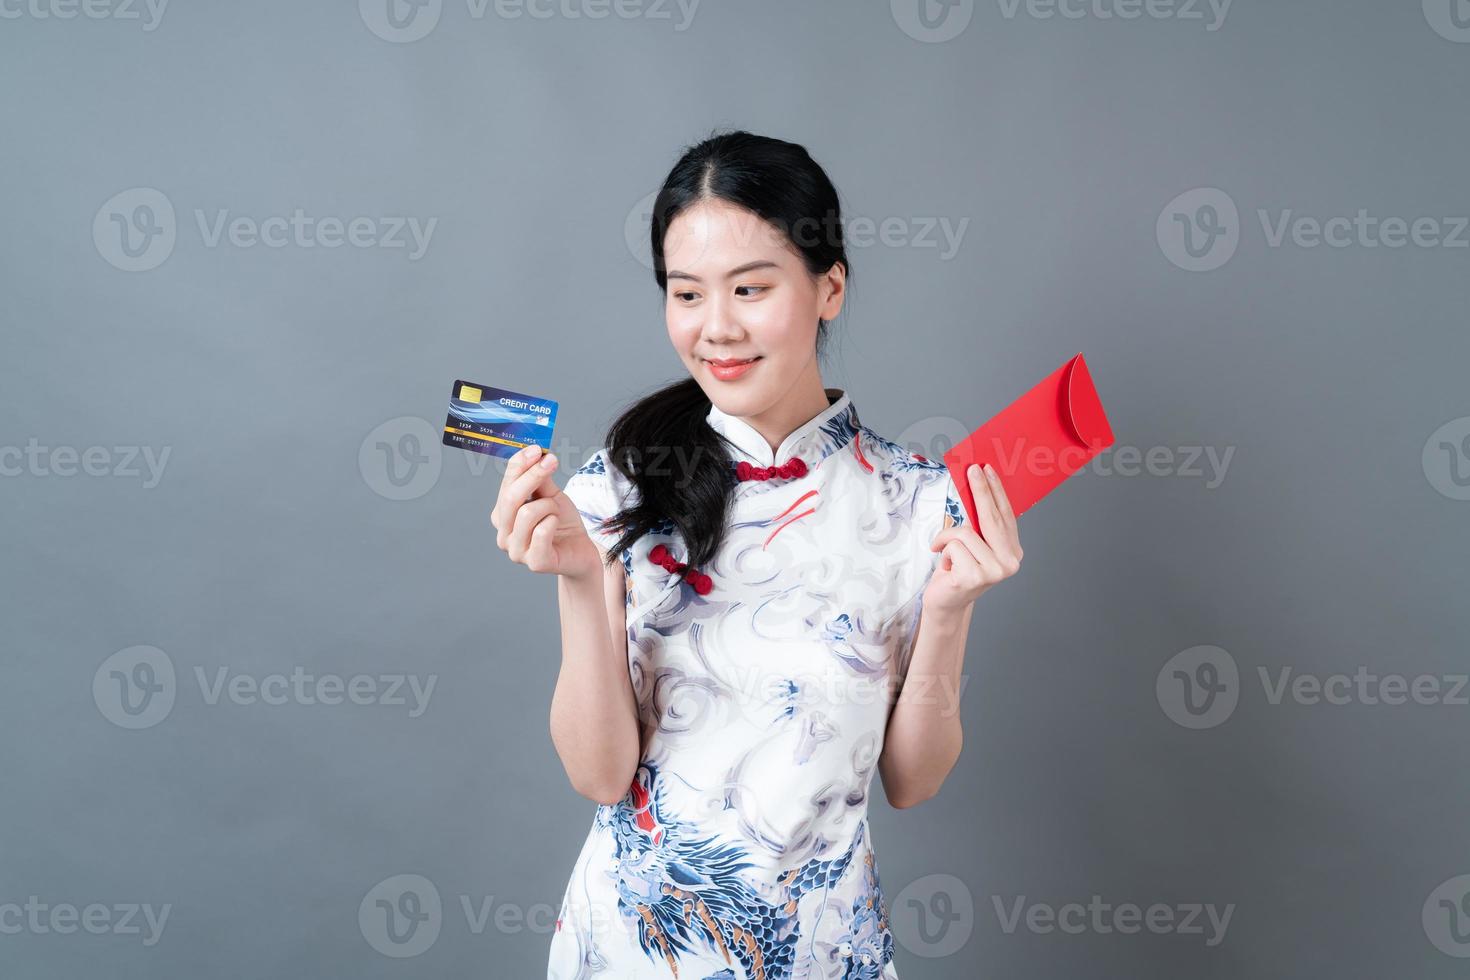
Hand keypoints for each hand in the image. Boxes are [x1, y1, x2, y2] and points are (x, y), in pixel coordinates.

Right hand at [490, 445, 601, 580]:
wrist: (582, 551)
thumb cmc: (563, 523)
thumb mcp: (551, 495)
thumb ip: (539, 478)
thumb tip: (535, 453)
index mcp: (502, 516)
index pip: (505, 485)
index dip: (519, 464)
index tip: (536, 448)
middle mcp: (503, 535)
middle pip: (511, 498)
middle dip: (532, 476)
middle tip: (551, 461)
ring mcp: (516, 552)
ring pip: (527, 513)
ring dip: (549, 506)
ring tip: (556, 512)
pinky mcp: (534, 562)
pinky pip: (542, 531)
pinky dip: (554, 522)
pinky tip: (557, 525)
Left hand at [924, 463, 1023, 612]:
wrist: (945, 602)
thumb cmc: (956, 569)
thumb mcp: (971, 544)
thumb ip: (978, 523)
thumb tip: (974, 486)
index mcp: (1012, 551)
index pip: (1005, 516)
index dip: (996, 491)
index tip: (986, 469)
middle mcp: (1010, 562)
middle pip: (991, 518)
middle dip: (981, 491)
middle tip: (972, 469)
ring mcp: (995, 571)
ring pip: (965, 532)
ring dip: (947, 539)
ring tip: (946, 553)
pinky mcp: (974, 577)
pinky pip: (953, 546)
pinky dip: (943, 552)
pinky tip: (946, 567)